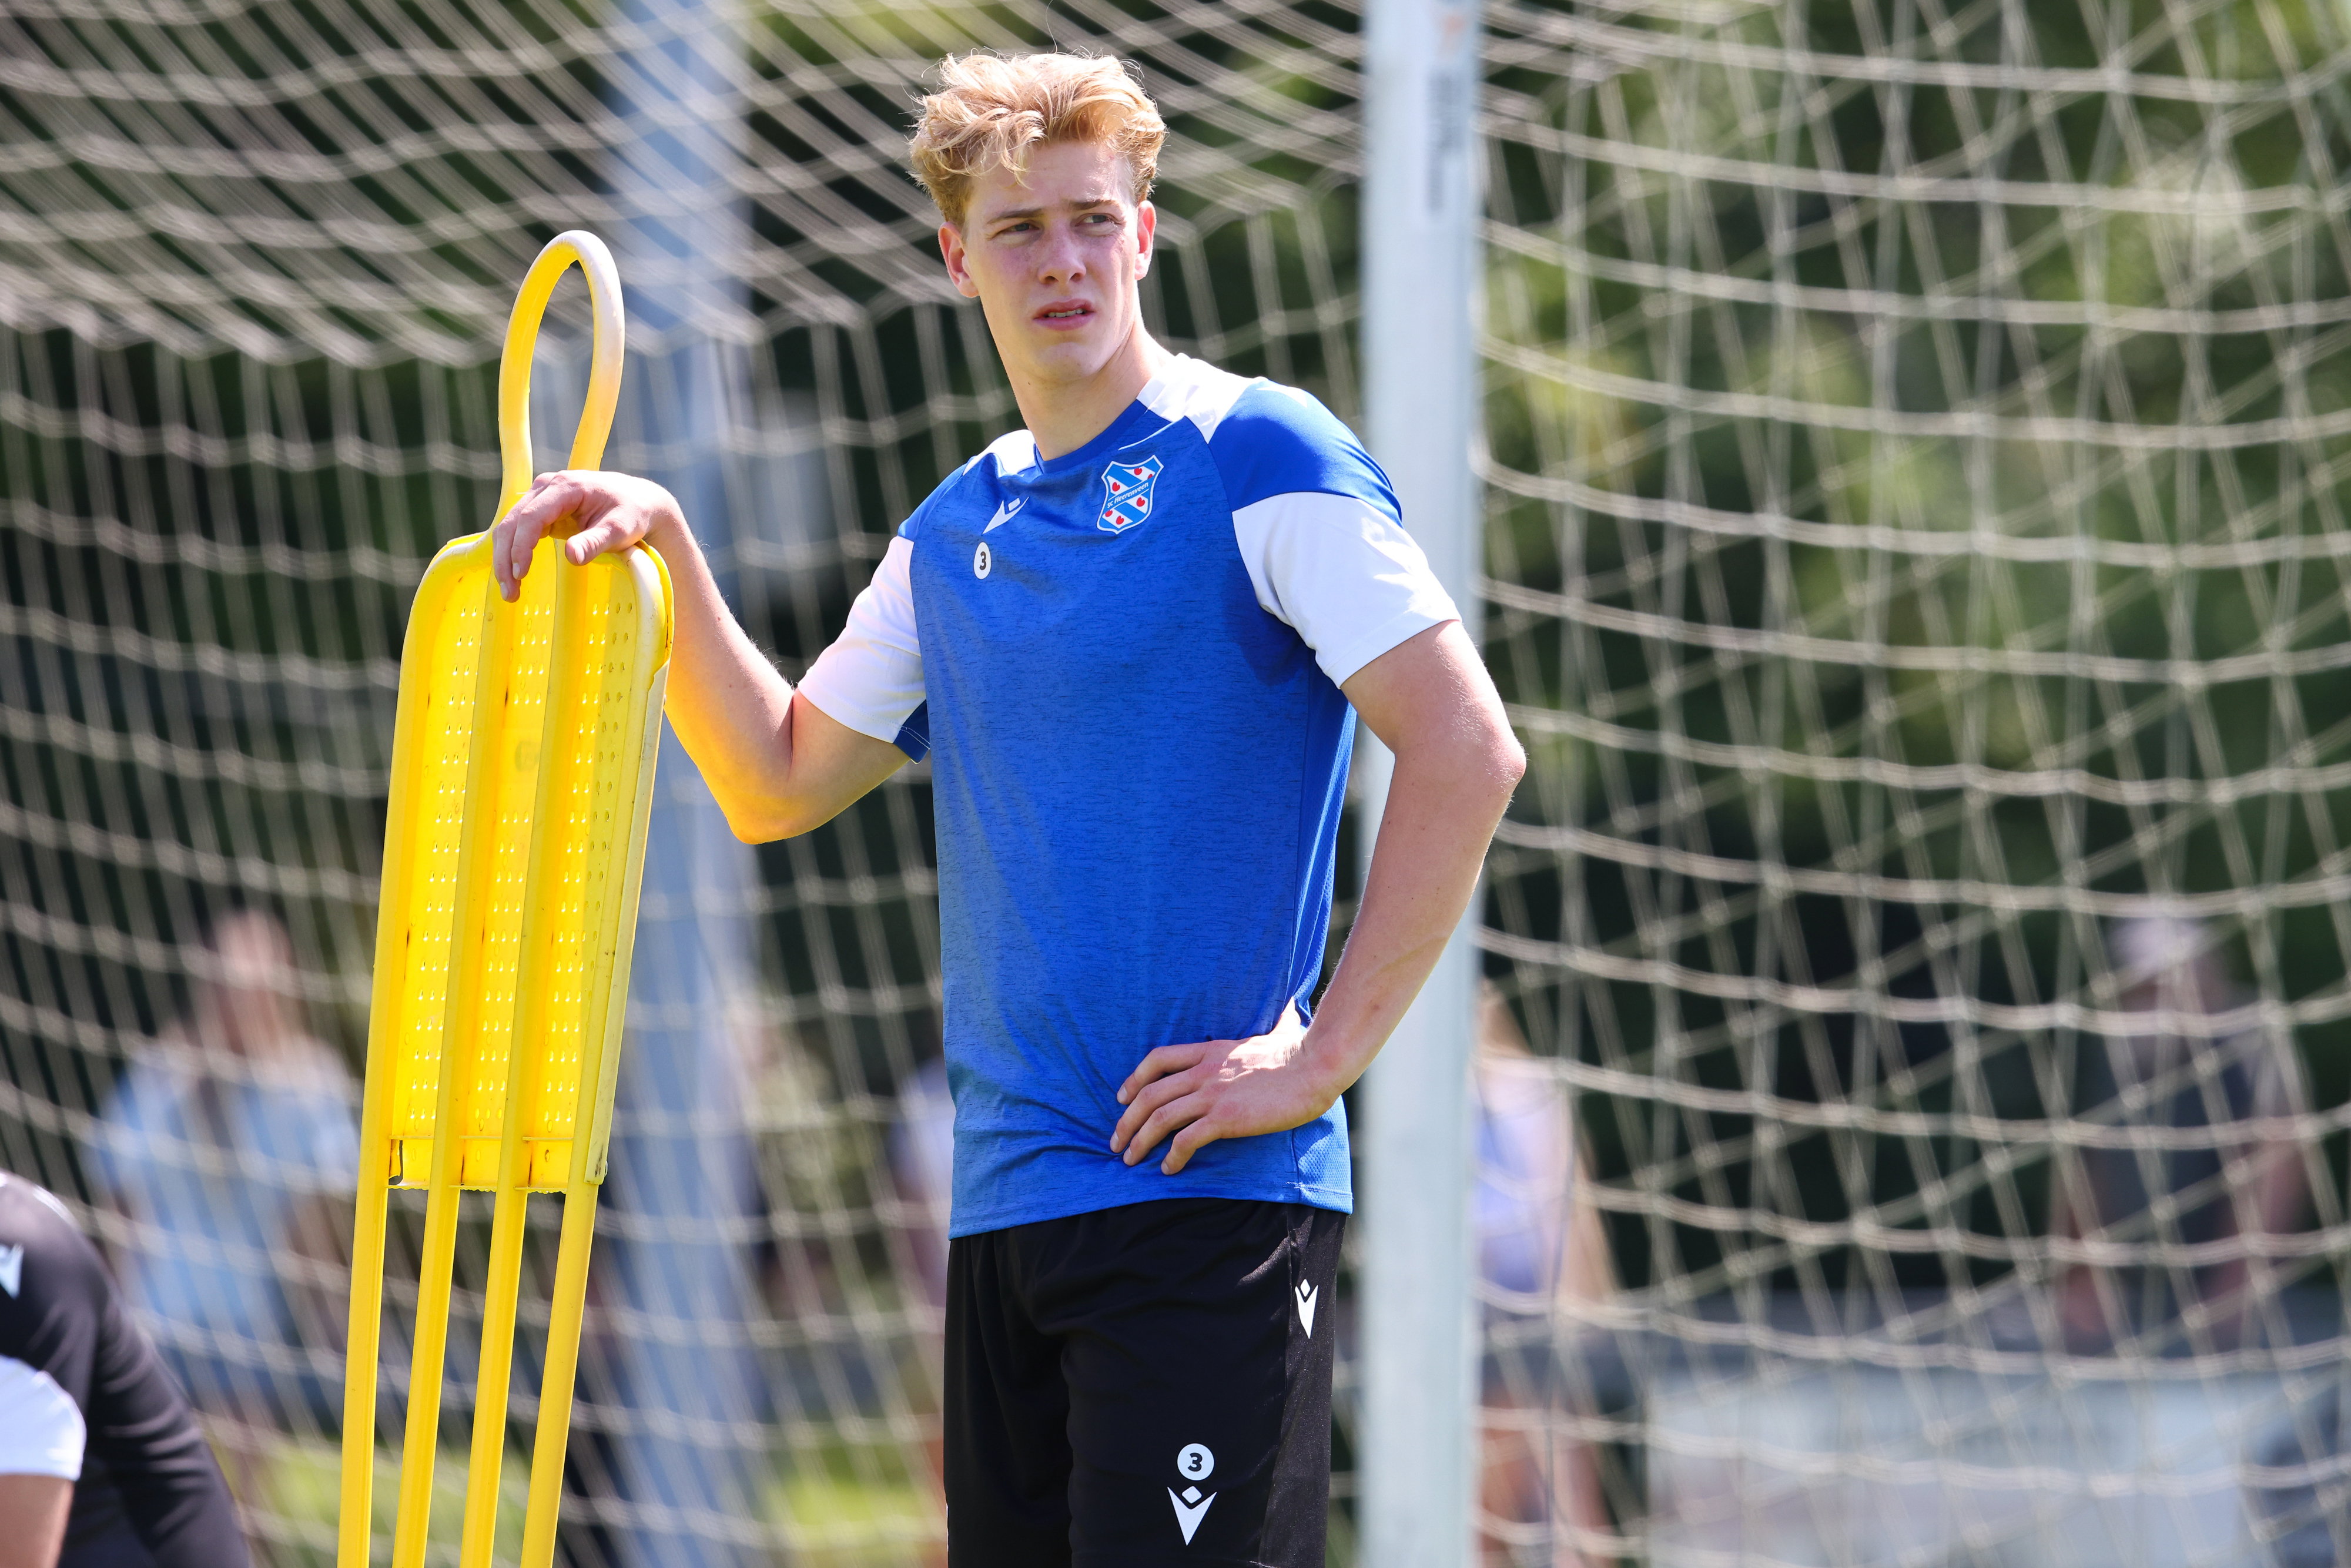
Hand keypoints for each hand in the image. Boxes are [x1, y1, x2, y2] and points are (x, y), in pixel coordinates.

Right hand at [490, 470, 685, 601]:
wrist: (637, 500)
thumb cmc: (631, 513)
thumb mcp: (619, 529)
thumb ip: (595, 542)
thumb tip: (571, 557)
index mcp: (566, 487)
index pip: (532, 516)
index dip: (522, 545)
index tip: (521, 573)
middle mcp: (547, 487)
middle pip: (514, 522)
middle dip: (507, 558)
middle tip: (510, 591)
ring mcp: (541, 496)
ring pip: (511, 526)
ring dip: (505, 558)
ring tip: (510, 591)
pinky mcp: (541, 508)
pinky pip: (519, 529)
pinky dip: (513, 552)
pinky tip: (513, 576)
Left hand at [1110, 1006, 1339, 1174]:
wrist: (1316, 1066)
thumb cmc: (1301, 1051)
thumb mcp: (1278, 1030)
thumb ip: (1275, 1022)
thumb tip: (1291, 1009)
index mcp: (1210, 1050)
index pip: (1157, 1059)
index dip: (1134, 1079)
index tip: (1122, 1098)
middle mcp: (1204, 1071)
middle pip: (1149, 1094)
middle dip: (1126, 1121)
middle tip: (1117, 1142)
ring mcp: (1213, 1094)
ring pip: (1159, 1118)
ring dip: (1140, 1141)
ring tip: (1131, 1160)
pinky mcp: (1226, 1118)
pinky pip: (1186, 1140)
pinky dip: (1172, 1156)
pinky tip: (1169, 1169)